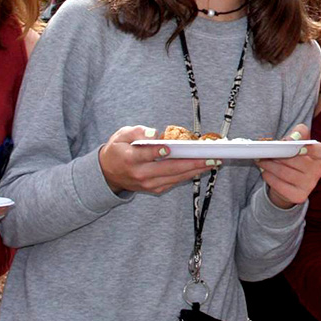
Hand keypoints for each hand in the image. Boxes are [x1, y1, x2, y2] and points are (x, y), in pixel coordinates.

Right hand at [98, 125, 219, 195]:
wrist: (108, 174)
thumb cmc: (117, 150)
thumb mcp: (121, 135)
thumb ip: (136, 132)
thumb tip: (153, 134)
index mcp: (130, 159)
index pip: (146, 155)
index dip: (158, 152)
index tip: (170, 147)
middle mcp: (140, 174)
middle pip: (169, 169)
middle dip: (192, 163)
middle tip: (210, 157)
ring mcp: (148, 184)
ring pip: (175, 177)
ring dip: (195, 170)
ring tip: (212, 162)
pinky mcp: (154, 189)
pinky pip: (174, 182)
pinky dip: (188, 175)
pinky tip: (201, 168)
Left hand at [257, 124, 320, 208]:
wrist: (292, 182)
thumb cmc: (295, 157)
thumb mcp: (299, 141)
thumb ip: (298, 133)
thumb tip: (290, 139)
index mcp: (320, 156)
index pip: (320, 151)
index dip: (309, 148)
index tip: (296, 145)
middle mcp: (318, 171)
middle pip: (295, 160)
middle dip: (278, 154)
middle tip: (265, 151)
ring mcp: (310, 185)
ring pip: (284, 173)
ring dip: (269, 165)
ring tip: (261, 160)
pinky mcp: (299, 196)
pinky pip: (279, 185)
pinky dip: (269, 177)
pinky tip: (265, 172)